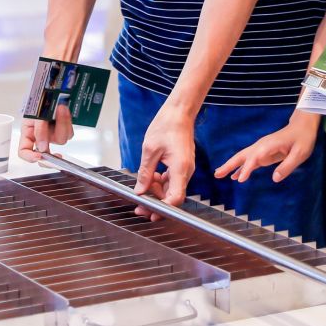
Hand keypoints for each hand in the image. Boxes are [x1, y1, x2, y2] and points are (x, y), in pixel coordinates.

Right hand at [18, 102, 72, 162]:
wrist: (52, 90)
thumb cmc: (38, 100)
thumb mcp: (34, 113)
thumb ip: (39, 130)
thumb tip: (42, 147)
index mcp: (28, 134)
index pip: (24, 151)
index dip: (29, 157)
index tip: (38, 156)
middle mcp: (41, 137)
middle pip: (46, 152)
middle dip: (52, 152)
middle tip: (56, 149)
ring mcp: (53, 134)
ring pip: (61, 140)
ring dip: (62, 124)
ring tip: (61, 109)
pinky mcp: (64, 130)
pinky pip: (69, 132)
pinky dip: (67, 121)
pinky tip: (64, 111)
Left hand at [134, 102, 195, 217]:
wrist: (179, 113)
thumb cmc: (166, 126)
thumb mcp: (150, 150)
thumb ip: (145, 173)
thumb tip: (139, 191)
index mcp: (180, 168)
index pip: (176, 198)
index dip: (163, 209)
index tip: (150, 212)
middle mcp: (186, 171)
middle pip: (173, 196)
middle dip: (156, 202)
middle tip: (139, 206)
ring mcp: (185, 169)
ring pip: (171, 189)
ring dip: (156, 191)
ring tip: (142, 187)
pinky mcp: (182, 165)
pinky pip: (172, 180)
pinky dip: (160, 182)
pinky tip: (151, 177)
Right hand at [216, 112, 320, 183]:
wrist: (302, 127)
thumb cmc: (302, 138)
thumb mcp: (300, 153)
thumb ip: (287, 166)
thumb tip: (274, 178)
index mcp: (269, 145)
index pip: (255, 158)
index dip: (247, 168)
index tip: (240, 179)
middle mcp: (261, 146)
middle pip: (242, 156)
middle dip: (229, 165)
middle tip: (217, 174)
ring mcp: (261, 149)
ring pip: (242, 158)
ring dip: (230, 166)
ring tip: (218, 175)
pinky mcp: (263, 154)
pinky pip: (249, 161)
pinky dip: (241, 168)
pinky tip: (235, 177)